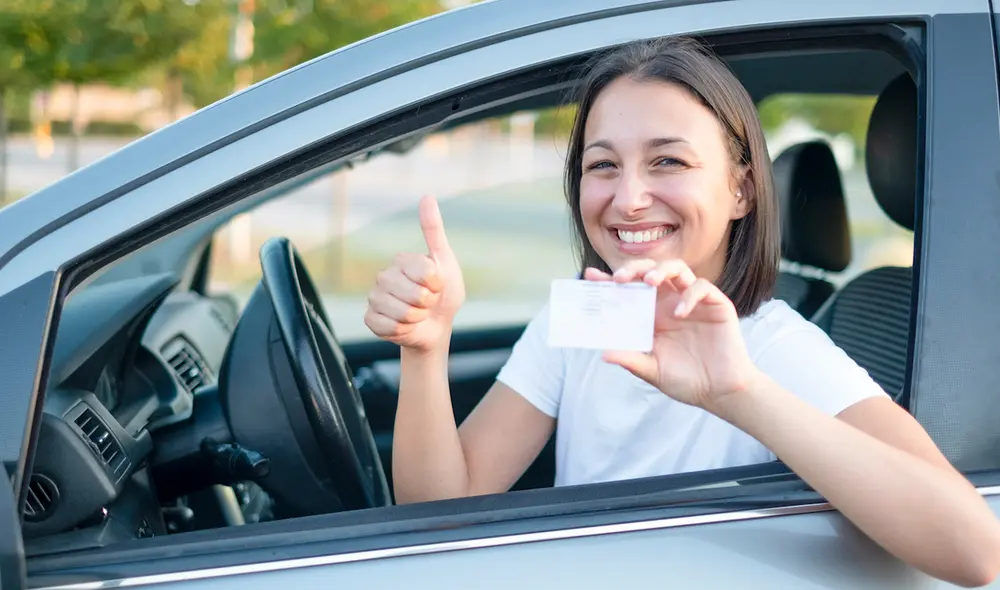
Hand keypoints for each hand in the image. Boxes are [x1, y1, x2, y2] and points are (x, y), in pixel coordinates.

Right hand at [364, 196, 464, 352]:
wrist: (437, 326)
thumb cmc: (444, 294)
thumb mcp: (445, 261)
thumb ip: (434, 231)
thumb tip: (427, 196)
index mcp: (402, 260)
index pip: (422, 271)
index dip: (436, 284)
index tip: (438, 286)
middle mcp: (384, 276)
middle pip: (409, 293)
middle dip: (426, 303)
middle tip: (427, 303)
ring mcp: (375, 297)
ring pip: (397, 311)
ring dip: (415, 318)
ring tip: (417, 315)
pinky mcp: (370, 319)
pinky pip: (384, 325)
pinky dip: (401, 330)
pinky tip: (404, 326)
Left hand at [585, 259, 759, 410]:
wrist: (720, 392)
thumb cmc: (686, 381)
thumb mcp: (653, 371)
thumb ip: (631, 360)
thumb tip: (604, 354)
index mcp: (652, 315)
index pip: (629, 289)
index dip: (610, 280)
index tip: (590, 276)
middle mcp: (670, 303)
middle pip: (650, 271)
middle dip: (633, 269)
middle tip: (620, 278)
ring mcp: (693, 302)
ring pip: (677, 269)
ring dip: (660, 271)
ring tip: (649, 282)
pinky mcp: (716, 305)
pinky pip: (701, 287)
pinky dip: (689, 295)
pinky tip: (679, 313)